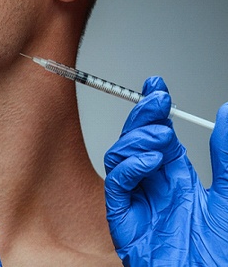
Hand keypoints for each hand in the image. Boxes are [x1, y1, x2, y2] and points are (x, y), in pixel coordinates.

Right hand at [104, 76, 227, 265]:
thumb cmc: (219, 251)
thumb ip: (225, 155)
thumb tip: (225, 112)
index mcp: (174, 174)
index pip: (157, 131)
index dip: (154, 108)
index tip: (157, 85)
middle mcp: (152, 181)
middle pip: (135, 138)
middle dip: (143, 115)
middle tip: (158, 99)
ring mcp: (136, 197)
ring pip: (119, 156)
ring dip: (137, 139)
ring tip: (162, 136)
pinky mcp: (123, 217)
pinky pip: (117, 186)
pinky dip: (129, 168)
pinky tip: (150, 161)